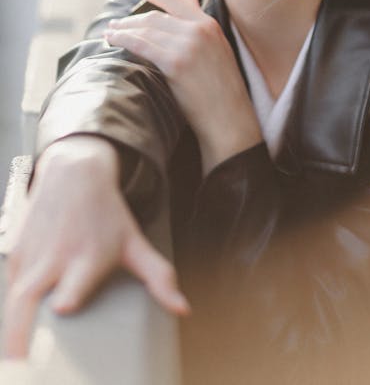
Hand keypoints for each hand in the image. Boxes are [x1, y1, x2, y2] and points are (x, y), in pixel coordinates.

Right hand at [2, 136, 188, 358]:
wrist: (74, 173)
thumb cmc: (107, 214)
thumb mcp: (134, 243)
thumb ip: (158, 277)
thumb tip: (183, 309)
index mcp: (87, 257)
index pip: (75, 280)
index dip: (69, 294)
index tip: (64, 306)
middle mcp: (56, 257)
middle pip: (28, 297)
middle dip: (21, 334)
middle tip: (19, 366)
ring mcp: (32, 255)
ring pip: (13, 297)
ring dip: (10, 331)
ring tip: (13, 364)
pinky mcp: (16, 253)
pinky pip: (9, 286)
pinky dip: (9, 311)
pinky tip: (16, 334)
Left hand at [104, 0, 261, 172]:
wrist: (230, 119)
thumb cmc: (221, 89)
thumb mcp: (216, 48)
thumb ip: (199, 21)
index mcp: (209, 24)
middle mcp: (199, 30)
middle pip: (155, 16)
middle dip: (130, 20)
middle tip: (114, 24)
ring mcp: (189, 45)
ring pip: (146, 29)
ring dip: (123, 30)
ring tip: (110, 33)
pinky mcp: (177, 62)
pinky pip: (143, 45)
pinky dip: (124, 40)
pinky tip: (112, 41)